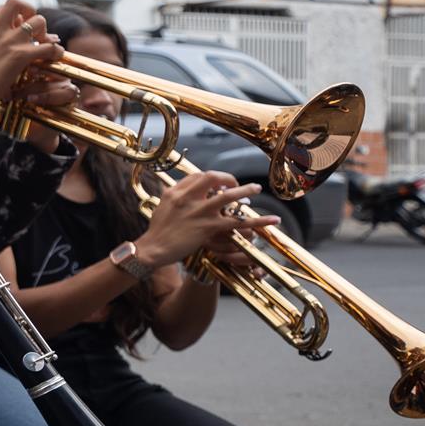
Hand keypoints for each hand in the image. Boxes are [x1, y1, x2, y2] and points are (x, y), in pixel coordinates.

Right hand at [0, 0, 65, 112]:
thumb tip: (8, 33)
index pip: (7, 6)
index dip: (19, 12)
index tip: (22, 24)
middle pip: (20, 4)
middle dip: (32, 13)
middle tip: (34, 30)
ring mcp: (10, 41)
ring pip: (39, 21)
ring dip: (45, 32)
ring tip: (45, 44)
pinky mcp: (21, 55)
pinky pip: (49, 47)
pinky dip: (56, 51)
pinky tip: (55, 56)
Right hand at [137, 170, 274, 266]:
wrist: (153, 249)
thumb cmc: (157, 231)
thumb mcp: (162, 207)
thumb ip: (174, 196)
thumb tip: (182, 189)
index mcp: (175, 191)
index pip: (198, 176)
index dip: (212, 178)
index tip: (219, 183)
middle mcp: (187, 198)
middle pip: (212, 177)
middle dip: (228, 178)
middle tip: (237, 184)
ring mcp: (198, 212)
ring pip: (228, 196)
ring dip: (245, 190)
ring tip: (256, 189)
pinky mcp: (208, 227)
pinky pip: (236, 222)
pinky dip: (257, 221)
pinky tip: (272, 220)